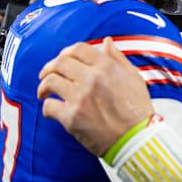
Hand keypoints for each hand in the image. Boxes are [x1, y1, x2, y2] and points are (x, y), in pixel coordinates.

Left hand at [37, 37, 153, 155]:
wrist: (137, 139)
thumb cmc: (137, 111)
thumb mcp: (134, 78)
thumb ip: (118, 58)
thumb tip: (107, 42)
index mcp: (107, 67)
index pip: (78, 49)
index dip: (66, 52)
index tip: (62, 59)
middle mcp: (92, 78)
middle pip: (60, 63)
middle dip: (49, 67)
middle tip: (45, 75)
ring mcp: (80, 97)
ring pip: (50, 81)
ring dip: (44, 86)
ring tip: (44, 92)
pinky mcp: (72, 117)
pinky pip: (50, 106)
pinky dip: (47, 108)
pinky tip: (51, 111)